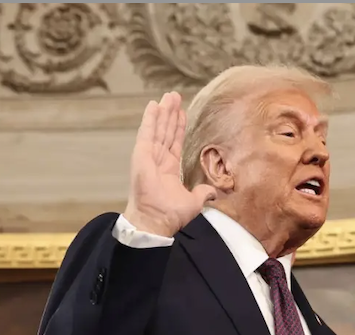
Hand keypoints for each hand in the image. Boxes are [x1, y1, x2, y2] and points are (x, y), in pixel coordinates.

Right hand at [123, 92, 216, 236]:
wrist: (156, 220)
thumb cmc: (170, 214)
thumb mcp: (194, 202)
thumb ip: (202, 193)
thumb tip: (212, 192)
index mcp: (169, 168)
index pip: (175, 142)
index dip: (179, 127)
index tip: (182, 112)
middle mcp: (158, 159)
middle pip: (166, 131)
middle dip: (171, 113)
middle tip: (174, 96)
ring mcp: (149, 155)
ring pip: (158, 128)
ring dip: (163, 111)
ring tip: (168, 96)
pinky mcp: (141, 154)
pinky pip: (147, 132)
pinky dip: (150, 118)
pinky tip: (154, 105)